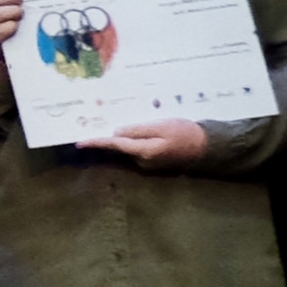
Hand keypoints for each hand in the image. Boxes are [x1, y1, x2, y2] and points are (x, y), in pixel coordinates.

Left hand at [90, 118, 209, 168]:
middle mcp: (142, 161)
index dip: (96, 142)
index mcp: (143, 152)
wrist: (208, 147)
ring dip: (121, 138)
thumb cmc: (186, 133)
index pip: (114, 145)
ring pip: (128, 148)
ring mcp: (148, 164)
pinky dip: (133, 140)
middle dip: (107, 137)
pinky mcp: (154, 161)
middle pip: (119, 148)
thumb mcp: (161, 126)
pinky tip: (133, 130)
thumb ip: (137, 130)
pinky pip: (138, 149)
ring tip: (113, 122)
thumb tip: (116, 131)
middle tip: (93, 123)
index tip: (79, 142)